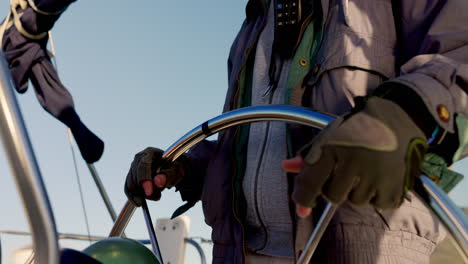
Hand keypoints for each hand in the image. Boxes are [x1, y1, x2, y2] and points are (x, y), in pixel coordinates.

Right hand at [124, 147, 188, 205]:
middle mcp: (139, 158)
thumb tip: (157, 182)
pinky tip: (140, 203)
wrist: (173, 170)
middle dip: (145, 190)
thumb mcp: (177, 171)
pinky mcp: (131, 177)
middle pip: (135, 177)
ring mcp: (133, 167)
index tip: (149, 192)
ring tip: (157, 195)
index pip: (143, 166)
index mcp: (150, 152)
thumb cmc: (176, 168)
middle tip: (159, 196)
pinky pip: (128, 189)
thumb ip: (168, 175)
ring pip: (131, 185)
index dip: (145, 179)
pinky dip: (133, 197)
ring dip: (143, 195)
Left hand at [284, 97, 427, 216]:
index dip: (303, 199)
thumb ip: (308, 155)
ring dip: (358, 191)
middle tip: (346, 172)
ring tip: (366, 170)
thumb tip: (286, 166)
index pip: (310, 183)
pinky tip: (380, 177)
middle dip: (335, 189)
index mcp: (333, 148)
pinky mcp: (394, 183)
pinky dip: (378, 195)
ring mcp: (375, 174)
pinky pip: (379, 204)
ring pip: (356, 201)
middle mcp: (353, 162)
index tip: (302, 208)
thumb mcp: (329, 136)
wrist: (396, 117)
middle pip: (333, 196)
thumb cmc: (357, 128)